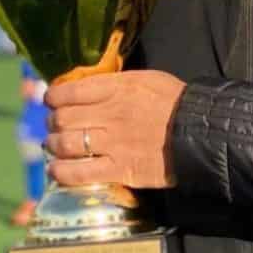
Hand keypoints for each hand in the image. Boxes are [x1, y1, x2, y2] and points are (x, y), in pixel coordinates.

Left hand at [44, 70, 185, 188]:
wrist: (201, 131)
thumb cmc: (175, 102)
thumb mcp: (146, 80)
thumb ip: (115, 83)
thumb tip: (87, 87)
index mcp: (117, 88)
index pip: (68, 92)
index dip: (53, 98)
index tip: (51, 101)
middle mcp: (110, 114)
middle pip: (62, 119)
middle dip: (52, 123)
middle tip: (54, 126)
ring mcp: (114, 143)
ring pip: (65, 144)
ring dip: (54, 146)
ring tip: (55, 146)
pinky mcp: (120, 169)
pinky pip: (79, 173)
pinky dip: (62, 172)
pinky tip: (57, 170)